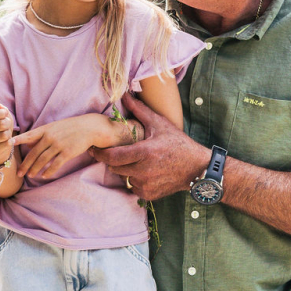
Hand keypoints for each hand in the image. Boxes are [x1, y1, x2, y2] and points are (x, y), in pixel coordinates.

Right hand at [0, 103, 13, 164]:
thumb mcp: (4, 115)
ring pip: (4, 135)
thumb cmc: (2, 125)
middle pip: (1, 124)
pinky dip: (10, 142)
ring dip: (9, 134)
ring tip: (5, 134)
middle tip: (5, 126)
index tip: (4, 114)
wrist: (1, 143)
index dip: (2, 113)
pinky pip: (6, 144)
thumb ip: (2, 109)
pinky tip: (5, 142)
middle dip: (8, 124)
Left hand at [14, 115, 105, 178]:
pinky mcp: (68, 152)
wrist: (89, 128)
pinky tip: (44, 175)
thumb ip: (41, 135)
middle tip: (19, 173)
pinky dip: (49, 171)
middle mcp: (50, 137)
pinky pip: (55, 164)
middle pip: (34, 153)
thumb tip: (27, 143)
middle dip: (25, 164)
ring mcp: (59, 145)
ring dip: (35, 169)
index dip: (18, 140)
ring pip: (43, 160)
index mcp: (46, 129)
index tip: (7, 144)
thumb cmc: (70, 127)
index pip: (29, 135)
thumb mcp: (54, 127)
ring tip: (30, 175)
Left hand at [89, 93, 209, 200]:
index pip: (112, 157)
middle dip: (115, 160)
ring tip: (137, 161)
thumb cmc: (178, 143)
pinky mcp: (149, 195)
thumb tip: (125, 95)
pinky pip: (133, 187)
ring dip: (126, 170)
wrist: (197, 167)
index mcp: (143, 153)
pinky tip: (146, 172)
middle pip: (115, 168)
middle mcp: (143, 171)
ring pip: (124, 178)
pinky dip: (135, 180)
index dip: (100, 153)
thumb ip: (139, 111)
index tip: (94, 149)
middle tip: (121, 152)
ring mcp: (146, 185)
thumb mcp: (159, 124)